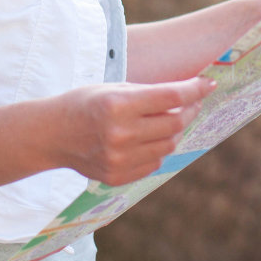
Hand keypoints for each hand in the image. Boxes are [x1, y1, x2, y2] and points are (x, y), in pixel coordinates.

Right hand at [48, 76, 214, 185]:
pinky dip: (158, 149)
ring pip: (168, 145)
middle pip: (174, 123)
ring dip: (174, 130)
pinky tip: (149, 138)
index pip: (169, 96)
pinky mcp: (118, 176)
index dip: (193, 89)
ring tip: (169, 118)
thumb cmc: (84, 103)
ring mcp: (120, 159)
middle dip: (189, 109)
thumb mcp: (113, 89)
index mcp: (118, 105)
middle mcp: (120, 134)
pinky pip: (154, 163)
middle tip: (193, 100)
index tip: (208, 84)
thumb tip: (186, 97)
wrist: (51, 135)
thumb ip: (147, 94)